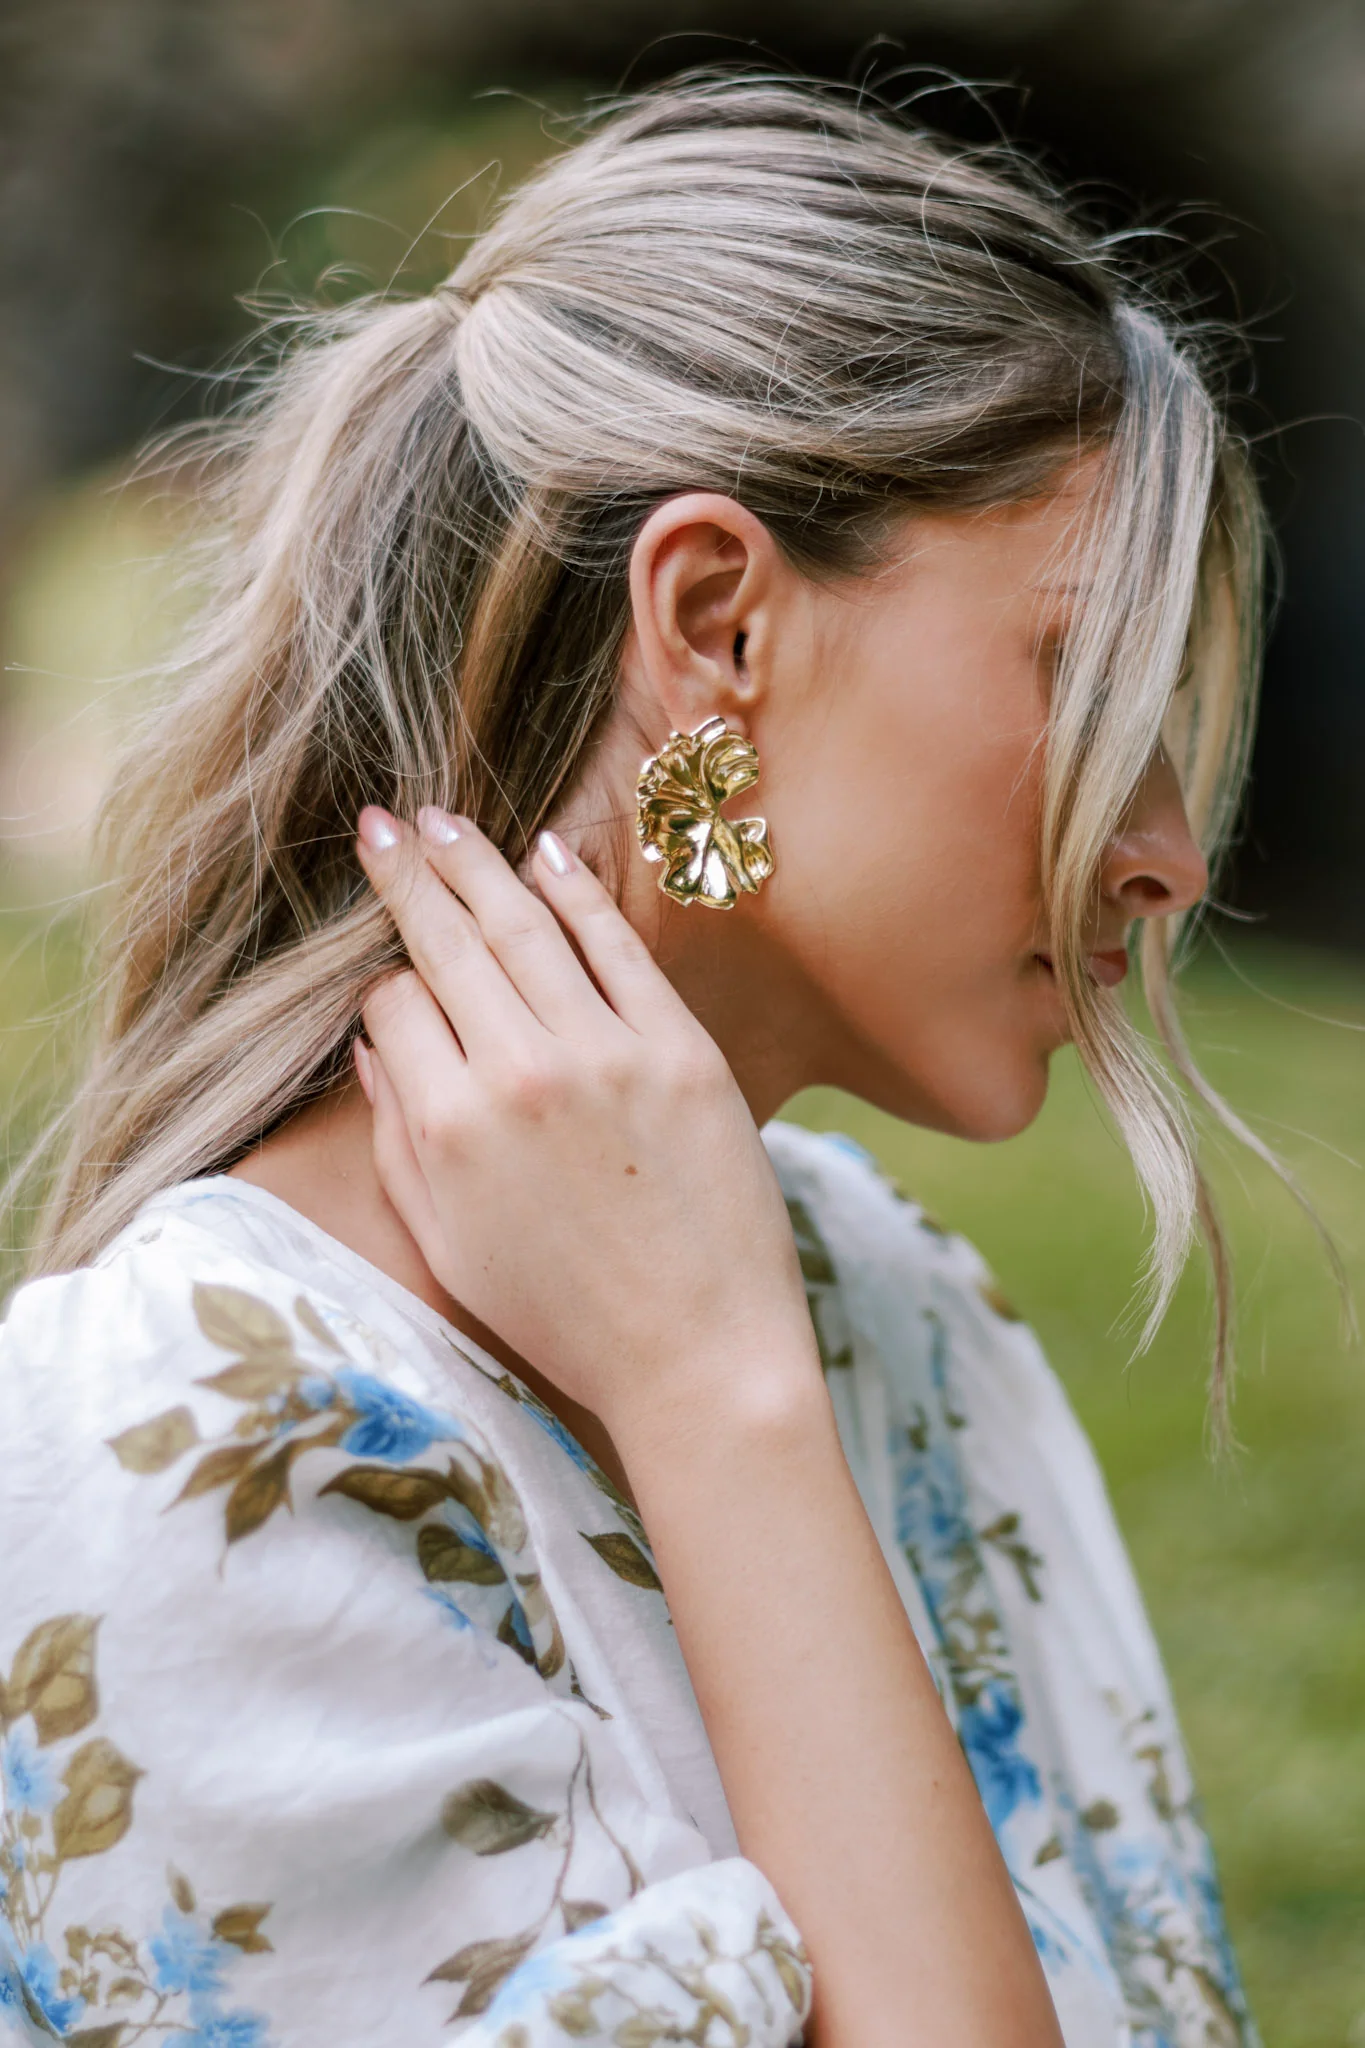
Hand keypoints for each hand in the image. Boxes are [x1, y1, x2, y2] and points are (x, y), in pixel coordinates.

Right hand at [353, 807, 821, 1446]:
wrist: (698, 1356)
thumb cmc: (565, 1316)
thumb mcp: (448, 1244)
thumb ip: (399, 1140)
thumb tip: (372, 1047)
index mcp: (451, 1127)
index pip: (395, 1005)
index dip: (383, 985)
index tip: (390, 979)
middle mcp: (521, 1073)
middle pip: (449, 943)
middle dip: (406, 875)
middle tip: (379, 823)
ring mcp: (607, 1052)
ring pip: (525, 926)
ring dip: (476, 862)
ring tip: (441, 820)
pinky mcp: (681, 1048)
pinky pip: (617, 946)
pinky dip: (577, 892)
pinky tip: (543, 853)